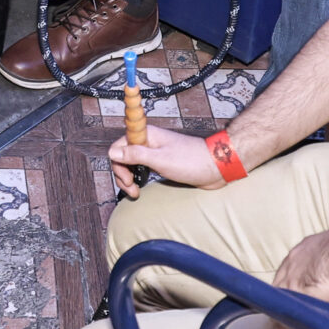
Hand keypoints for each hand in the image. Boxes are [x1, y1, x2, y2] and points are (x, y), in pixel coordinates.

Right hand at [108, 121, 222, 197]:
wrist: (216, 167)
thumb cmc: (192, 161)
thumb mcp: (160, 160)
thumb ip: (135, 155)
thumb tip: (112, 153)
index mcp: (146, 136)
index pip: (118, 147)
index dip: (118, 164)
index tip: (127, 178)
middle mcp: (148, 142)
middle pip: (122, 157)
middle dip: (122, 175)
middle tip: (131, 189)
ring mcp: (154, 153)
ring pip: (131, 164)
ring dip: (129, 179)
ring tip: (135, 192)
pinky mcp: (160, 163)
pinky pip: (141, 169)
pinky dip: (138, 179)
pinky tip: (140, 188)